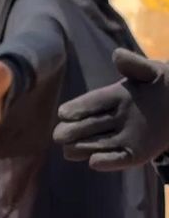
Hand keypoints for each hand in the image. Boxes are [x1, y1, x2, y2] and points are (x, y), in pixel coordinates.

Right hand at [53, 49, 168, 171]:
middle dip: (74, 130)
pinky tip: (94, 162)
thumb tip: (117, 55)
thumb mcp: (153, 72)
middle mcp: (114, 117)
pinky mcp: (135, 153)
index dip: (79, 107)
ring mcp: (124, 136)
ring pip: (99, 143)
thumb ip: (135, 65)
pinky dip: (108, 161)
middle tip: (58, 135)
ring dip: (83, 147)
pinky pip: (120, 158)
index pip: (94, 101)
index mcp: (115, 95)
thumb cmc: (163, 85)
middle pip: (90, 125)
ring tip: (68, 151)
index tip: (63, 113)